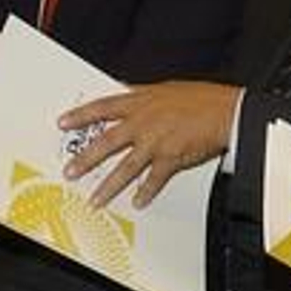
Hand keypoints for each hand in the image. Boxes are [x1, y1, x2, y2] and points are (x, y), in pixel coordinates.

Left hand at [57, 81, 240, 207]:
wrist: (226, 111)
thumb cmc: (202, 99)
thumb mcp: (167, 89)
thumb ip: (143, 94)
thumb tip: (127, 90)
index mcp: (141, 102)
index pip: (103, 107)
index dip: (81, 115)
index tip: (63, 122)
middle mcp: (144, 122)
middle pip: (107, 142)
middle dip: (86, 158)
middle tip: (70, 171)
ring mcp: (156, 142)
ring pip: (126, 167)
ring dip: (109, 185)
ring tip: (96, 199)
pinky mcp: (171, 158)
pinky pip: (154, 179)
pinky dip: (146, 192)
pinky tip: (138, 201)